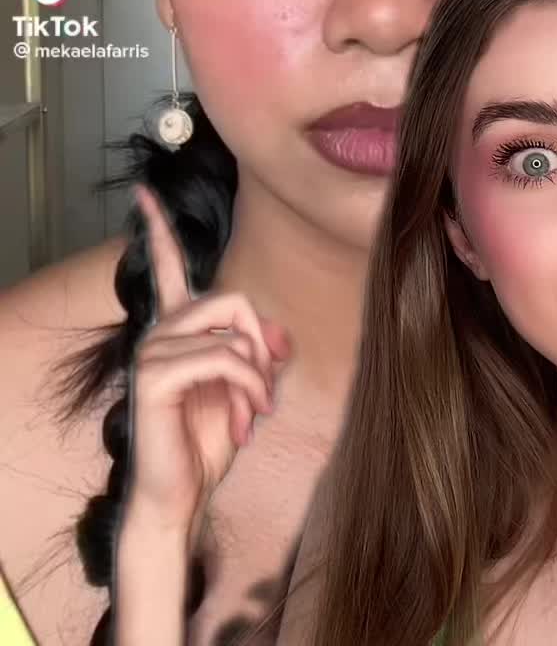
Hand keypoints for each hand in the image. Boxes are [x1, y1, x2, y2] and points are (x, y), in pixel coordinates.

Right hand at [124, 183, 291, 539]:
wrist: (181, 497)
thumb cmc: (207, 442)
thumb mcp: (244, 388)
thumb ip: (256, 352)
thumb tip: (278, 336)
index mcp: (176, 328)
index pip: (166, 267)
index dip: (158, 229)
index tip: (144, 193)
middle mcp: (159, 331)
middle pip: (230, 298)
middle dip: (261, 344)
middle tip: (264, 390)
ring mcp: (153, 352)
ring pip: (231, 330)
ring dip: (256, 376)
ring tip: (254, 412)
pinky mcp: (156, 376)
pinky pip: (223, 358)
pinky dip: (246, 388)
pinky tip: (242, 419)